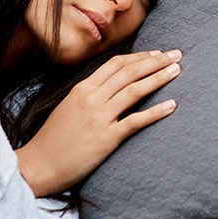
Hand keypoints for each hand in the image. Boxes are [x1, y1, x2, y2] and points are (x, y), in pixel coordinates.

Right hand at [16, 50, 183, 196]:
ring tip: (177, 70)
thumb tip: (112, 85)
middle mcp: (92, 98)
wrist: (40, 164)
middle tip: (176, 54)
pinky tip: (171, 105)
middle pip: (129, 72)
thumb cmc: (54, 138)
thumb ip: (89, 94)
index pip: (116, 64)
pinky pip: (135, 121)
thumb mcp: (69, 106)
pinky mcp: (106, 138)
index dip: (139, 56)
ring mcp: (99, 117)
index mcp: (82, 88)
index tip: (156, 53)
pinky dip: (155, 111)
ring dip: (159, 78)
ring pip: (134, 90)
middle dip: (155, 61)